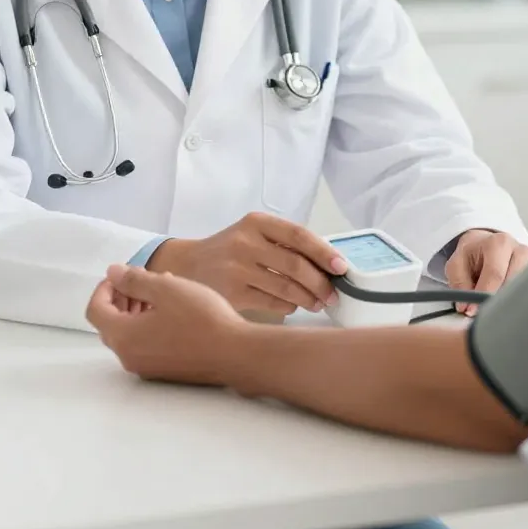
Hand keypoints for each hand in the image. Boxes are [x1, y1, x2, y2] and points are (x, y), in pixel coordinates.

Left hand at [87, 266, 242, 383]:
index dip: (104, 288)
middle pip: (109, 324)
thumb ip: (134, 279)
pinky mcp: (163, 372)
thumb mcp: (166, 288)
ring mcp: (145, 368)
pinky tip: (172, 311)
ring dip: (135, 311)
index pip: (96, 310)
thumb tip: (112, 273)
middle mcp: (128, 357)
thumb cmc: (200, 318)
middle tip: (140, 280)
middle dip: (120, 298)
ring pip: (128, 335)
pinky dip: (147, 326)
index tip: (122, 274)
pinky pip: (144, 346)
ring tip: (160, 291)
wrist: (234, 353)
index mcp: (123, 336)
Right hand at [146, 212, 348, 317]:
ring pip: (285, 287)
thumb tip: (327, 263)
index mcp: (256, 222)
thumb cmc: (230, 250)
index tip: (341, 266)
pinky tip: (293, 305)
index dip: (323, 252)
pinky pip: (271, 302)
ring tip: (318, 303)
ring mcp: (236, 268)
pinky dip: (288, 306)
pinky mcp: (230, 293)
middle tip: (333, 294)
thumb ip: (284, 243)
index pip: (298, 235)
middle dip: (320, 282)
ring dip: (308, 298)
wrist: (186, 266)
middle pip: (295, 264)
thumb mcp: (253, 234)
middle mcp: (245, 242)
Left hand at [445, 230, 527, 316]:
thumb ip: (459, 283)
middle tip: (484, 315)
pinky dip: (517, 304)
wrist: (484, 245)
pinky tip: (506, 308)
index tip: (473, 312)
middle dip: (498, 302)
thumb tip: (466, 307)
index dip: (483, 295)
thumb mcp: (456, 264)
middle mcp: (520, 251)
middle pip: (514, 284)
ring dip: (509, 304)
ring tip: (494, 311)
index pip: (495, 274)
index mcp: (499, 243)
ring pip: (524, 291)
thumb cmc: (472, 255)